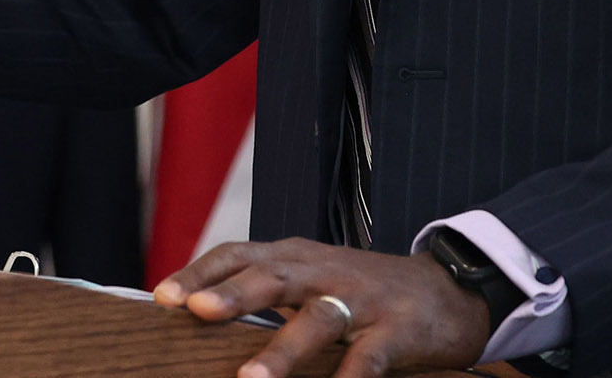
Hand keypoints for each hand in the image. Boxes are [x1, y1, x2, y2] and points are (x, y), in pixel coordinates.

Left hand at [155, 238, 490, 377]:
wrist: (449, 287)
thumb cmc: (363, 288)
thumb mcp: (312, 276)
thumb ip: (266, 286)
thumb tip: (199, 308)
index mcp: (296, 257)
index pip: (239, 254)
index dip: (200, 271)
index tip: (162, 296)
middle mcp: (324, 272)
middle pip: (273, 277)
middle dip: (233, 294)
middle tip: (196, 311)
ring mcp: (362, 302)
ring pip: (317, 321)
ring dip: (282, 350)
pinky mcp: (397, 332)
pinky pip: (370, 358)